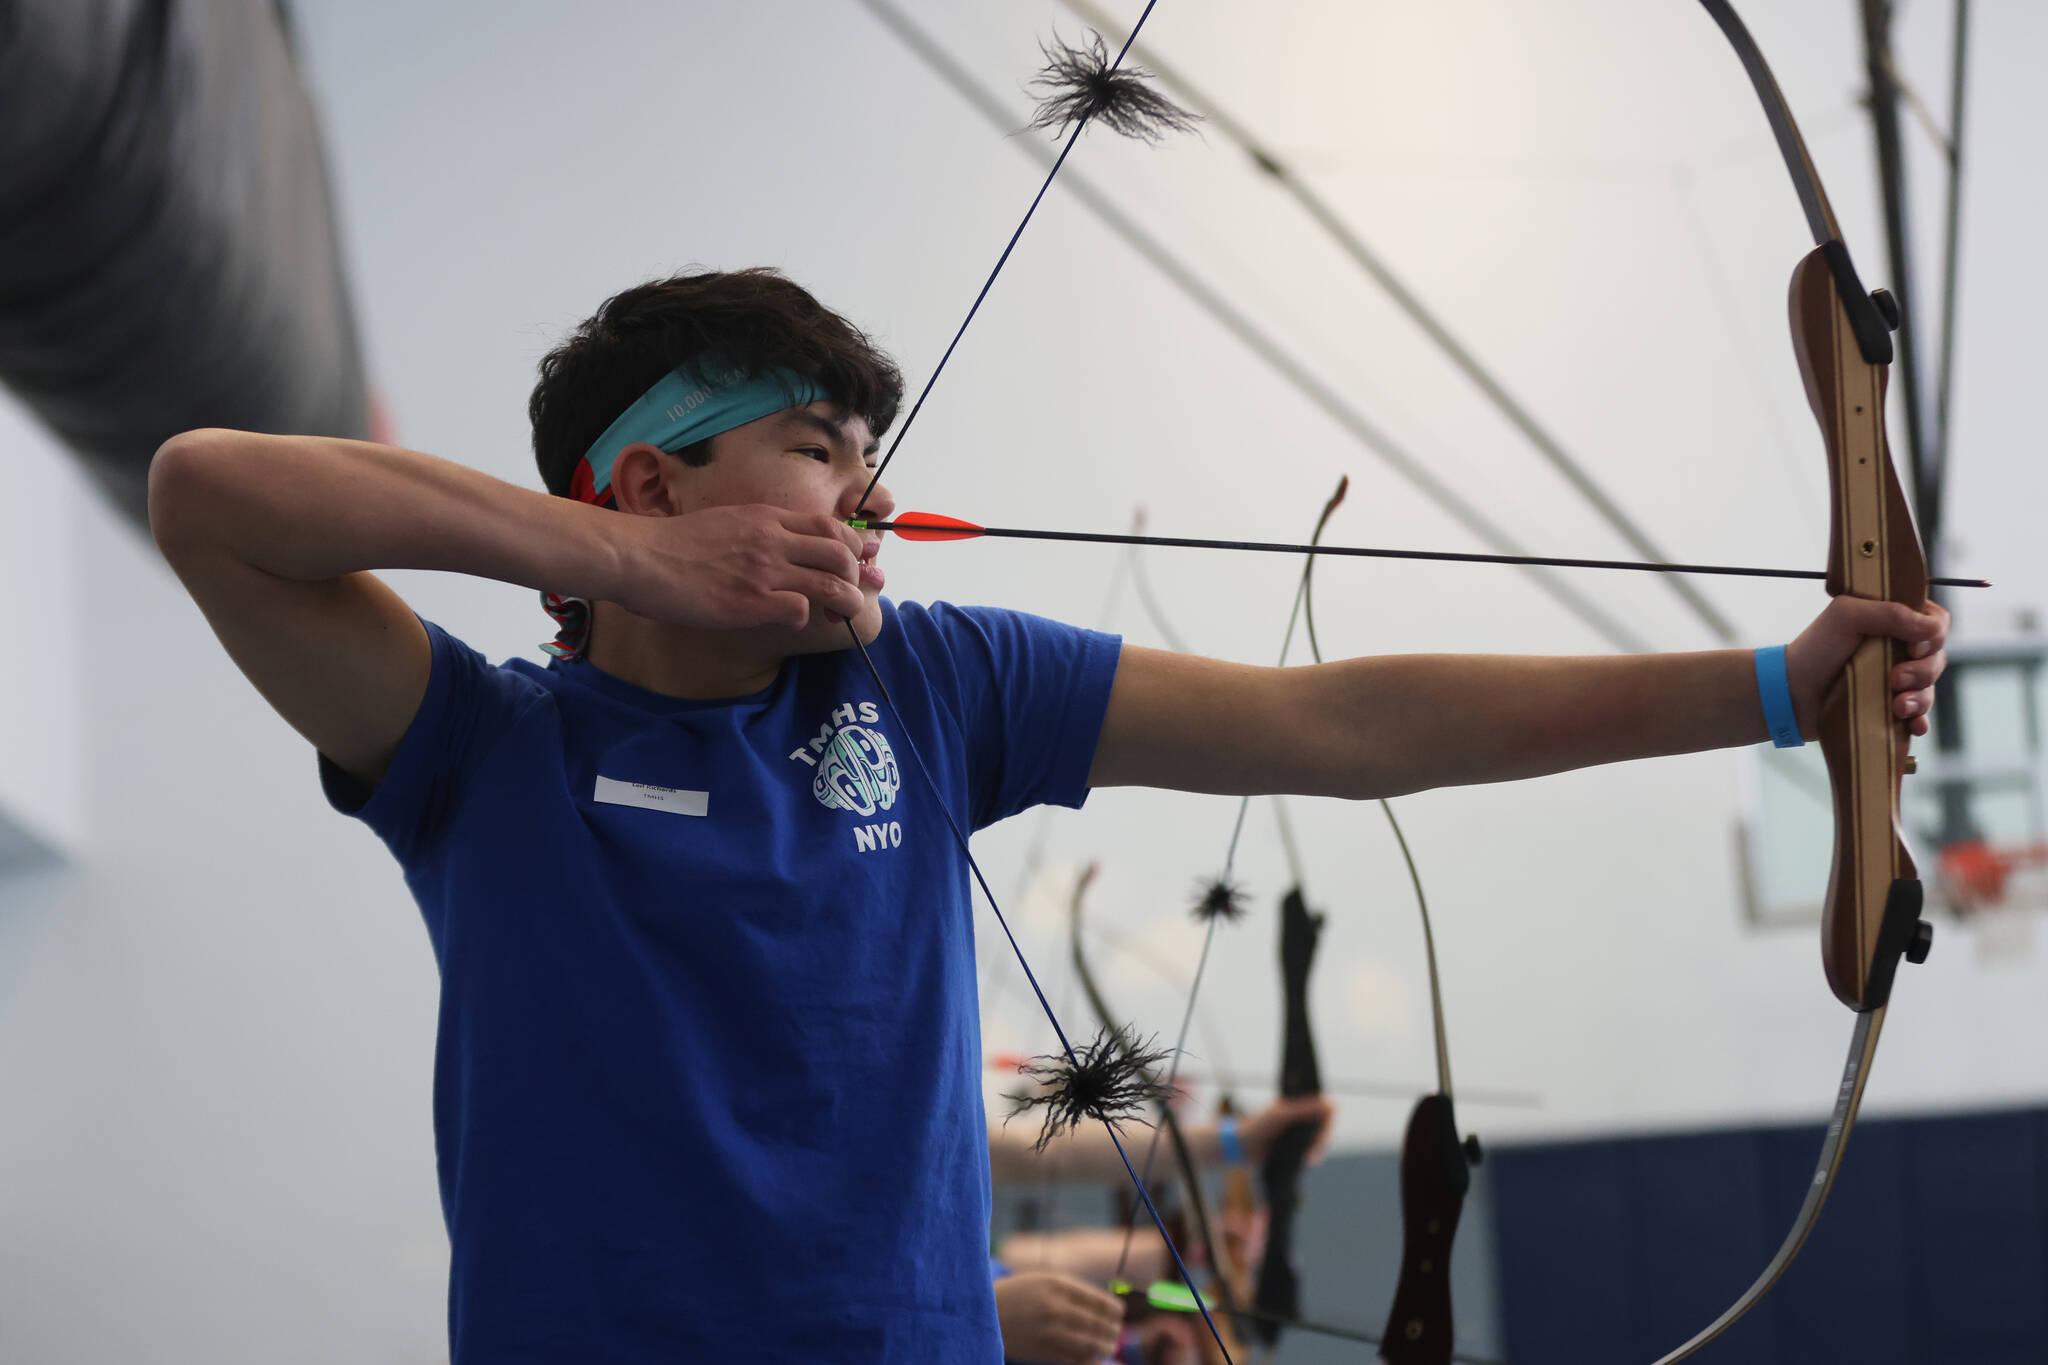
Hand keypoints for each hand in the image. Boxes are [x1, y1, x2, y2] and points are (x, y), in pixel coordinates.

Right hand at [607, 503, 869, 631]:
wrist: (639, 556)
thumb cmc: (674, 543)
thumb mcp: (726, 521)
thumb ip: (759, 531)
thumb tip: (784, 546)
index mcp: (766, 518)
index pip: (829, 525)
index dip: (851, 545)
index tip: (855, 562)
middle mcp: (771, 540)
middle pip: (840, 553)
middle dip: (855, 575)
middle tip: (851, 592)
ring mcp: (763, 571)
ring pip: (830, 583)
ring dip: (844, 601)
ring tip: (842, 614)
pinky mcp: (749, 602)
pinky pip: (799, 609)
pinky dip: (804, 617)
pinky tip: (790, 619)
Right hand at [993, 1270, 1123, 1364]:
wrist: (982, 1312)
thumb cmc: (1017, 1293)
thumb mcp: (1043, 1279)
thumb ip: (1072, 1289)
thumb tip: (1104, 1305)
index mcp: (1057, 1284)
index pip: (1098, 1299)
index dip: (1113, 1309)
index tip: (1119, 1313)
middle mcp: (1055, 1306)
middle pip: (1097, 1322)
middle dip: (1112, 1330)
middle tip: (1117, 1332)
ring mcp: (1049, 1331)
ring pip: (1089, 1344)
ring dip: (1104, 1347)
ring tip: (1109, 1346)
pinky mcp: (1042, 1351)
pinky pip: (1074, 1359)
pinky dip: (1088, 1360)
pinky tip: (1093, 1358)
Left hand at [1236, 1094, 1334, 1166]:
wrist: (1242, 1146)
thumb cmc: (1258, 1125)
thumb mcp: (1279, 1115)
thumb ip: (1303, 1108)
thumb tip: (1329, 1102)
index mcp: (1300, 1102)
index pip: (1327, 1107)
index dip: (1330, 1118)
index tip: (1324, 1130)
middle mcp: (1304, 1115)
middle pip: (1327, 1126)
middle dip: (1323, 1139)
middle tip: (1312, 1153)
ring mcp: (1303, 1131)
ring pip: (1323, 1140)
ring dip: (1319, 1150)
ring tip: (1307, 1159)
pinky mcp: (1300, 1145)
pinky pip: (1315, 1151)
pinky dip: (1313, 1156)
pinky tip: (1306, 1161)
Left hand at [1785, 597, 1949, 737]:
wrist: (1791, 694)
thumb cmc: (1815, 649)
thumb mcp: (1847, 616)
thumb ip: (1890, 613)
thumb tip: (1932, 628)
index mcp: (1892, 620)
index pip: (1935, 621)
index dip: (1934, 634)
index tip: (1912, 648)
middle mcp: (1898, 648)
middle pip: (1937, 656)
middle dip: (1924, 670)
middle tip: (1895, 679)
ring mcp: (1895, 679)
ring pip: (1929, 687)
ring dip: (1920, 698)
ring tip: (1896, 705)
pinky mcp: (1889, 706)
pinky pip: (1919, 715)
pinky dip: (1919, 720)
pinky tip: (1913, 725)